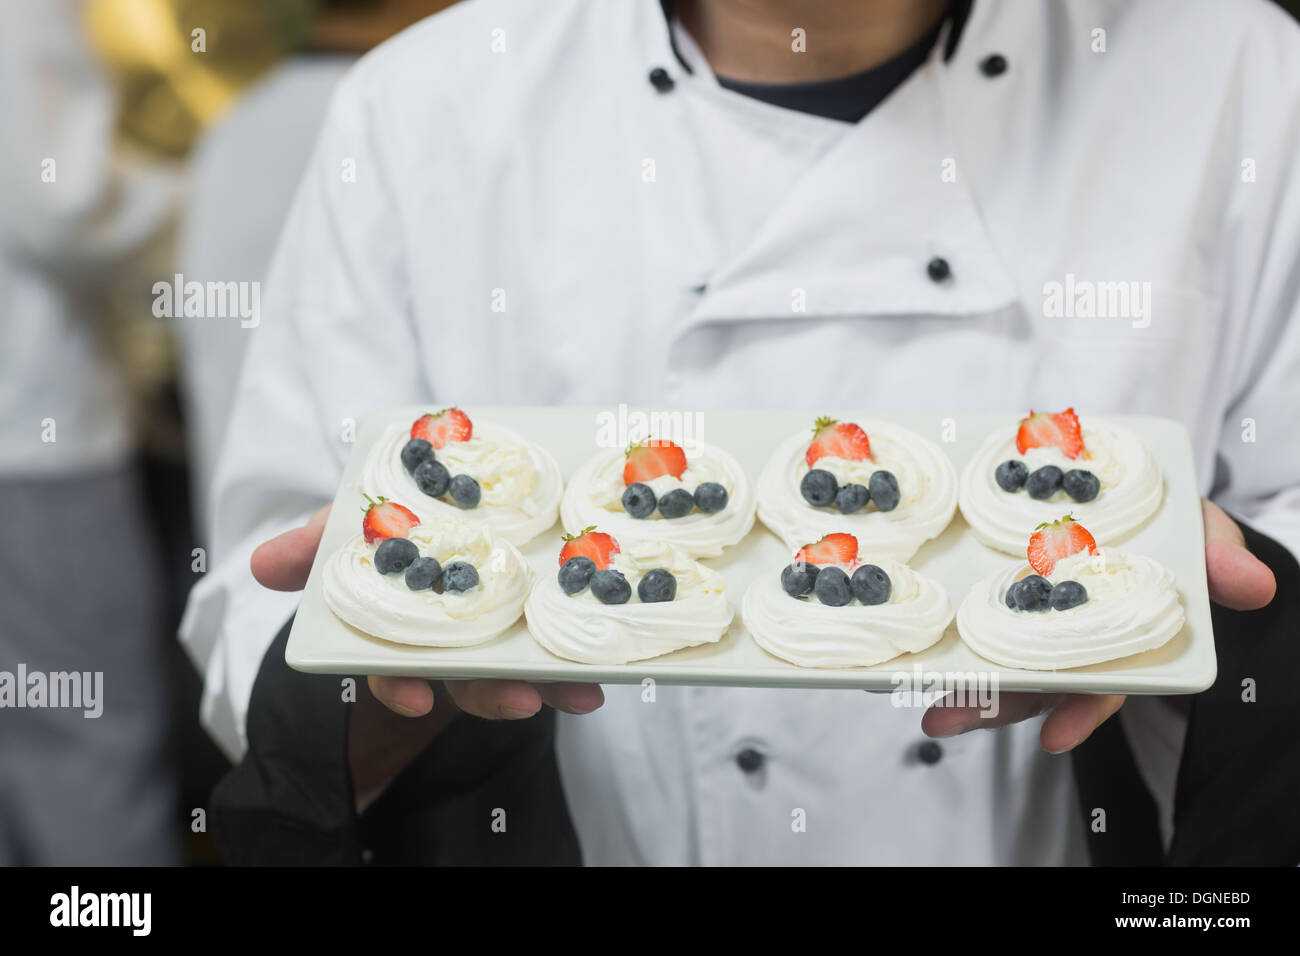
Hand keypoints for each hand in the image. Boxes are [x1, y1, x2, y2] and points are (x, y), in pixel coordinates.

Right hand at [250, 506, 603, 804]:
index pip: (394, 669)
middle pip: (468, 681)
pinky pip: (565, 647)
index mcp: (406, 628)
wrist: (467, 508)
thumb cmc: (403, 525)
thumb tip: (261, 565)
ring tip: (580, 692)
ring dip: (552, 685)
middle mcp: (453, 645)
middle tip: (521, 702)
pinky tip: (608, 671)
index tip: (419, 700)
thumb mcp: (359, 527)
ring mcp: (501, 637)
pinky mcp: (546, 624)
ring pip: (523, 671)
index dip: (402, 686)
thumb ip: (319, 544)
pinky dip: (585, 660)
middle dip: (492, 695)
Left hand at [920, 498, 1276, 752]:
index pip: (1105, 680)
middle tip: (944, 722)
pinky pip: (967, 616)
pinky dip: (941, 632)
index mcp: (1119, 631)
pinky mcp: (994, 587)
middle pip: (1033, 680)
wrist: (1128, 487)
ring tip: (917, 699)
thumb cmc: (1166, 520)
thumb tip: (1254, 585)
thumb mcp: (1196, 529)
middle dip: (991, 706)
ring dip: (957, 681)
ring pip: (995, 658)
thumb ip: (1216, 554)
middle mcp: (1072, 634)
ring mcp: (1031, 615)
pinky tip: (904, 647)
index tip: (1055, 737)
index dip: (1081, 708)